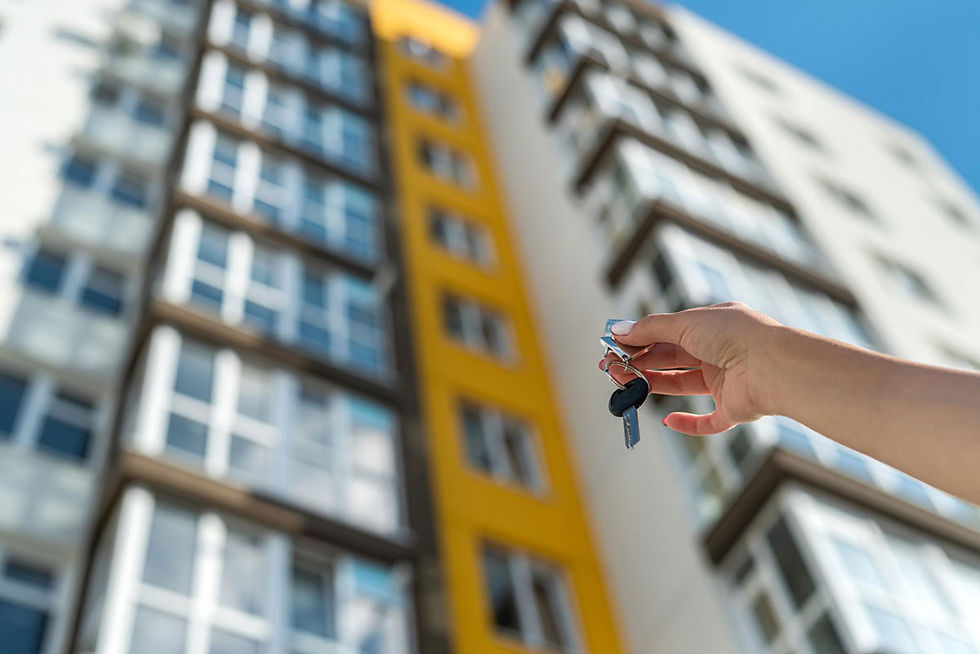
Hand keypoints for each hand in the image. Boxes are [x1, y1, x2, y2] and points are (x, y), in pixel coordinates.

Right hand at [599, 302, 784, 434]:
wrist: (774, 367)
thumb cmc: (735, 336)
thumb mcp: (686, 323)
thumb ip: (650, 328)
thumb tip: (619, 330)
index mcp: (712, 326)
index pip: (668, 332)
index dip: (640, 338)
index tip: (613, 345)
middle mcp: (719, 351)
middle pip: (670, 358)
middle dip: (638, 361)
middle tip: (609, 367)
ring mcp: (727, 381)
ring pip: (681, 384)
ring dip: (651, 383)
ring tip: (623, 383)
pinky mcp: (734, 409)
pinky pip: (708, 421)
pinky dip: (688, 424)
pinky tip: (668, 421)